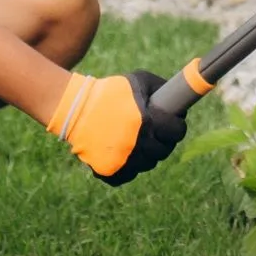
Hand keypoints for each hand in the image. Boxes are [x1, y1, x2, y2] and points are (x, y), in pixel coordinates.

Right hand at [46, 69, 187, 184]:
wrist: (76, 108)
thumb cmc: (110, 92)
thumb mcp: (138, 80)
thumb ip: (161, 87)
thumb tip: (179, 99)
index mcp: (148, 122)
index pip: (177, 132)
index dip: (177, 126)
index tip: (174, 122)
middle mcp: (139, 145)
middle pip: (164, 150)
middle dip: (164, 140)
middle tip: (157, 131)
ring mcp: (125, 162)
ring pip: (148, 164)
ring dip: (147, 153)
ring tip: (138, 139)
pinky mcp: (111, 172)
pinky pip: (129, 175)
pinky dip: (129, 167)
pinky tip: (125, 153)